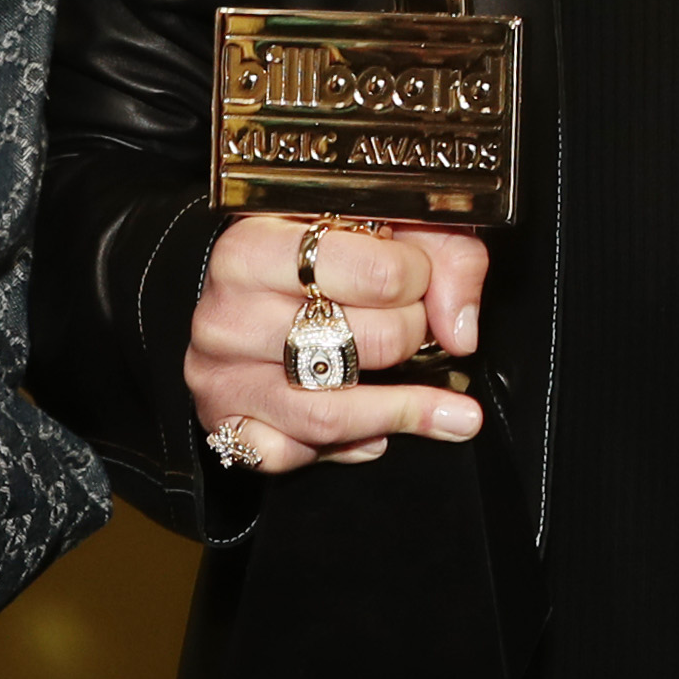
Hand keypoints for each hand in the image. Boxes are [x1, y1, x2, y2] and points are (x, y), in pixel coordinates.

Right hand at [185, 214, 489, 476]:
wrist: (243, 282)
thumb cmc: (316, 250)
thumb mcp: (386, 224)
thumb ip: (445, 257)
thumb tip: (460, 333)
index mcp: (257, 245)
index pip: (377, 275)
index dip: (419, 279)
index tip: (420, 276)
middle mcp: (228, 311)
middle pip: (362, 344)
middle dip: (410, 337)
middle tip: (417, 326)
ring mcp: (219, 372)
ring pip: (329, 414)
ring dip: (399, 412)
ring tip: (448, 411)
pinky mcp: (222, 422)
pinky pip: (287, 454)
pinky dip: (340, 450)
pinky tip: (371, 432)